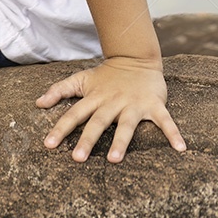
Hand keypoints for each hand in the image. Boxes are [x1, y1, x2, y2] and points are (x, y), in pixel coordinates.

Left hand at [35, 56, 186, 162]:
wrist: (136, 58)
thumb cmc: (106, 75)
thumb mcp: (81, 79)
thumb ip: (59, 90)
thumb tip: (37, 103)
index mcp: (94, 97)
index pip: (74, 114)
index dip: (61, 129)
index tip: (48, 145)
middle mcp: (112, 102)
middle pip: (97, 122)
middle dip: (87, 140)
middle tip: (77, 158)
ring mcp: (133, 104)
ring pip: (126, 124)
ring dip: (121, 141)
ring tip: (115, 159)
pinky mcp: (154, 105)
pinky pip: (165, 121)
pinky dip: (173, 133)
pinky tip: (180, 148)